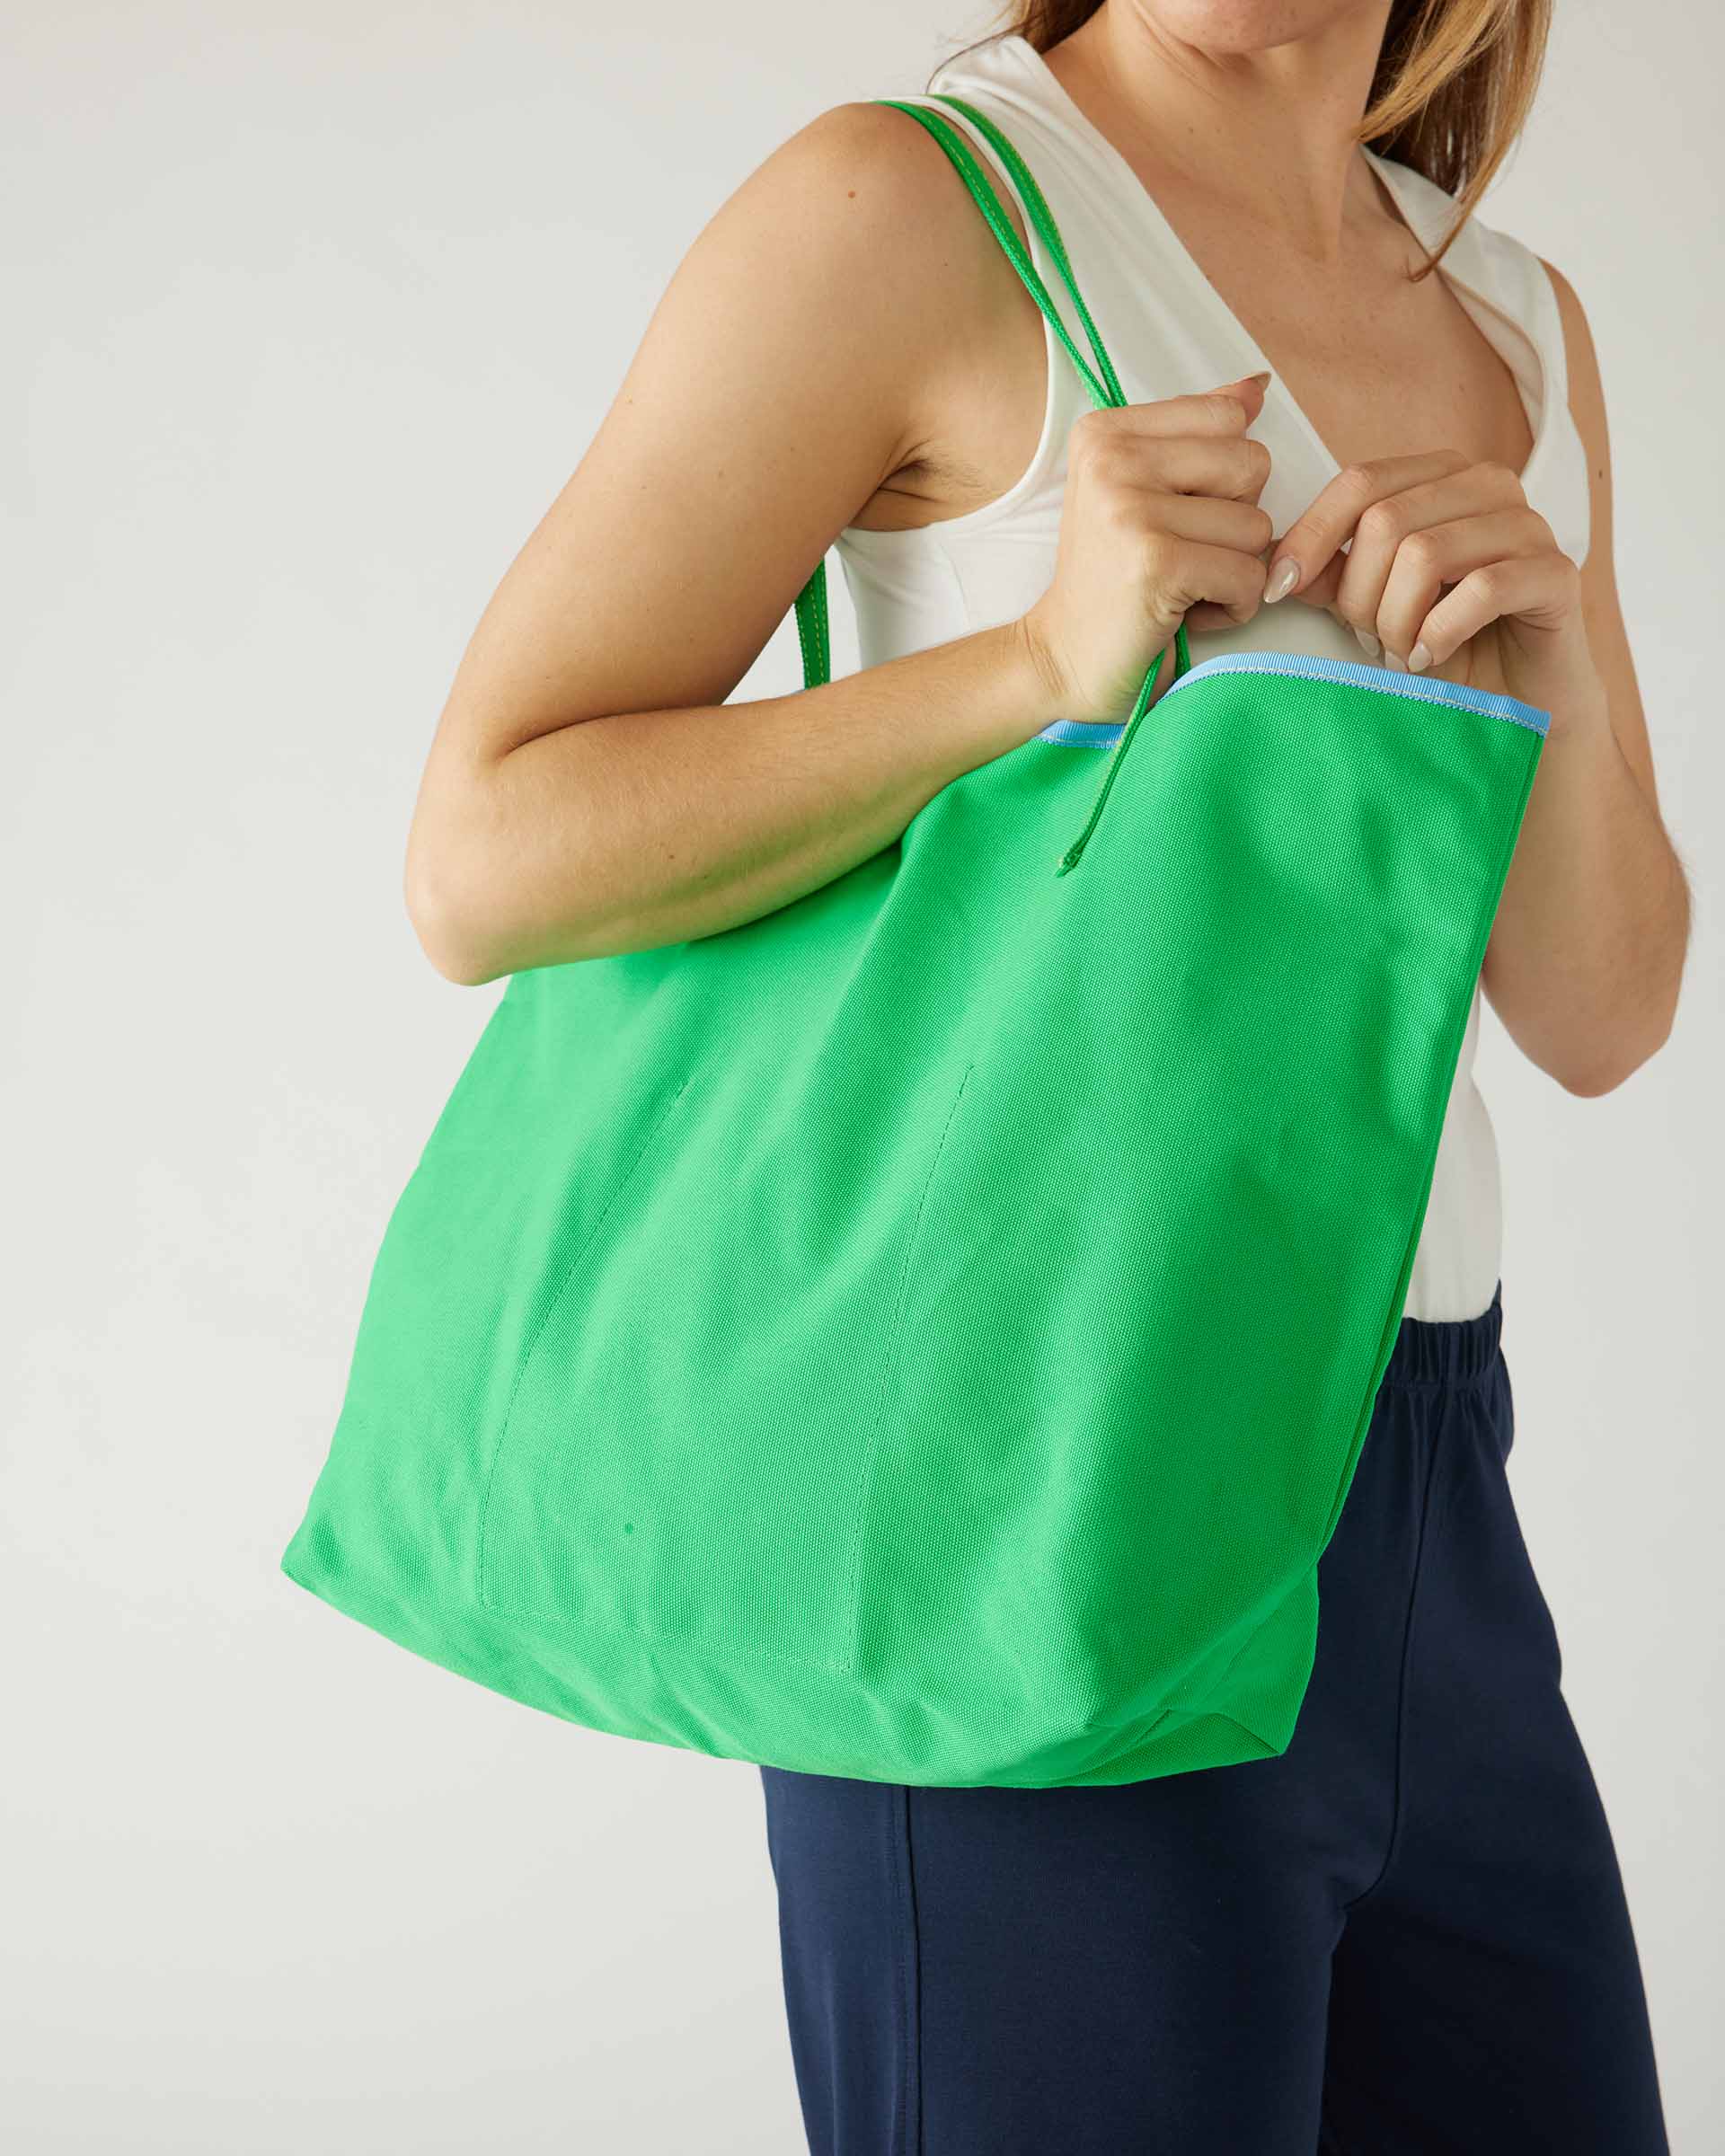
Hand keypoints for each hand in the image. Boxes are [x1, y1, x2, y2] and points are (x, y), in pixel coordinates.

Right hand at [1019, 376, 1274, 720]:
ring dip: (1234, 569)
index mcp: (1106, 432)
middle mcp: (1112, 460)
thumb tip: (1257, 386)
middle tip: (1182, 553)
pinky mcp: (1156, 563)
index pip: (1227, 417)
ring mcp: (1131, 510)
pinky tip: (1187, 614)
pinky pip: (1249, 575)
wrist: (1061, 659)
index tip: (1177, 514)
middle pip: (1252, 464)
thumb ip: (1196, 433)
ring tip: (1182, 586)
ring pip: (1257, 525)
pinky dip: (1233, 606)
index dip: (1224, 476)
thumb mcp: (1142, 491)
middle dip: (1237, 521)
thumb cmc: (1109, 579)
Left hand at [1261, 452, 1604, 732]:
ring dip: (1397, 621)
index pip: (1358, 483)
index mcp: (1440, 476)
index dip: (1309, 537)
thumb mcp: (1373, 605)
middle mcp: (1487, 484)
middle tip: (1371, 641)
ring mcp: (1528, 524)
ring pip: (1426, 554)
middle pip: (1385, 522)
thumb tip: (1275, 561)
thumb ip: (1331, 575)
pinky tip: (1430, 659)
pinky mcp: (1556, 573)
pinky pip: (1481, 590)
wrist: (1518, 701)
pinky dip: (1441, 633)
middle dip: (1359, 596)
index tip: (1277, 591)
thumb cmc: (1443, 645)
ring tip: (1403, 655)